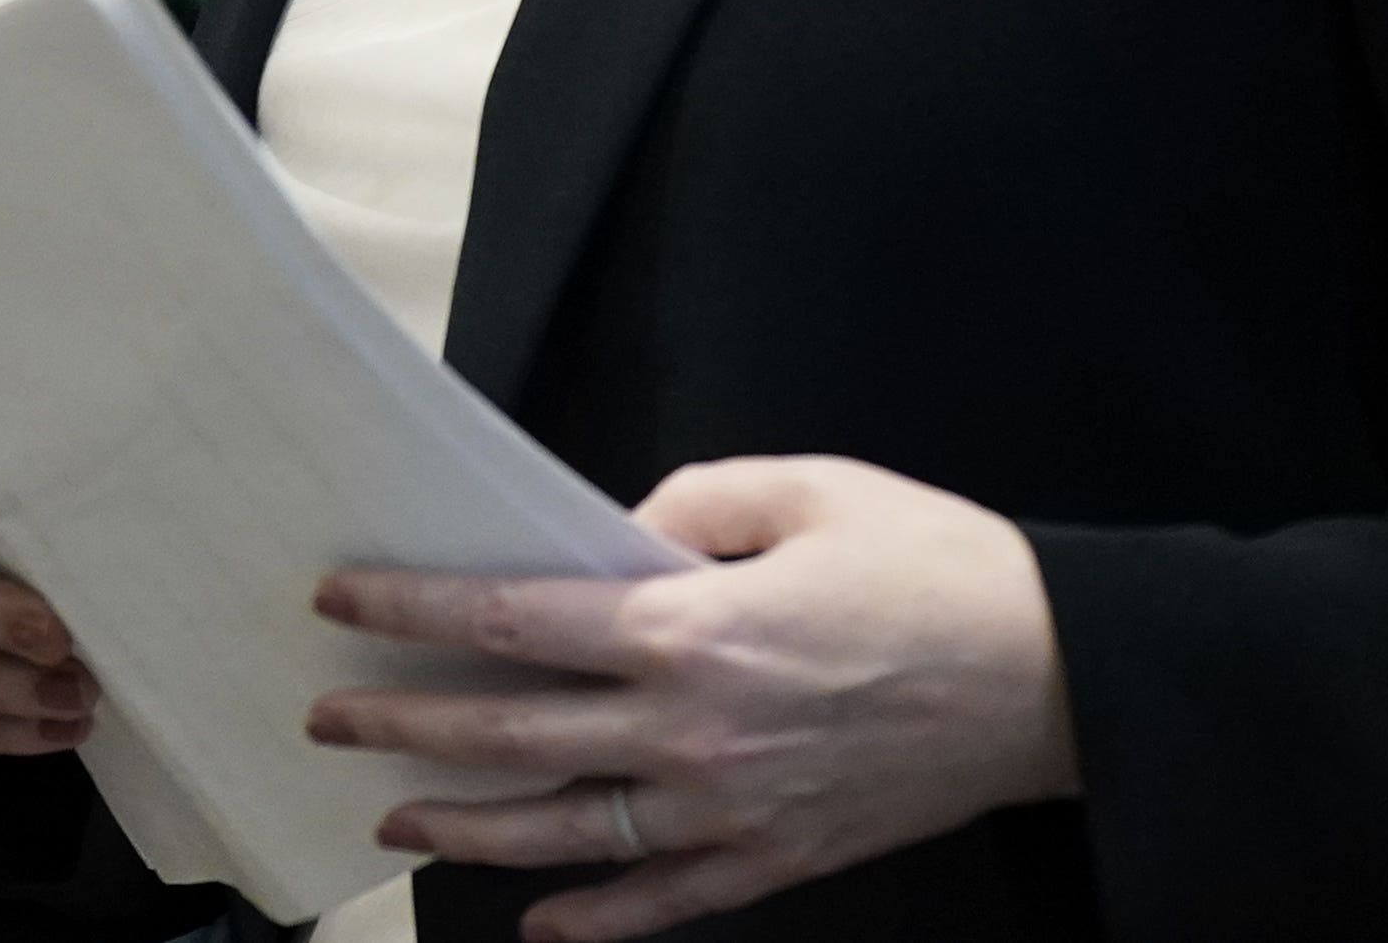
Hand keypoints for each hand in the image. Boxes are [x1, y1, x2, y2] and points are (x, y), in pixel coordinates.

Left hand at [306, 456, 1069, 941]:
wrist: (1057, 678)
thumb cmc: (935, 568)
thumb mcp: (807, 489)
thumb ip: (692, 501)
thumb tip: (614, 530)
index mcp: (693, 627)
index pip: (516, 621)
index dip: (417, 610)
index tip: (343, 603)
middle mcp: (696, 731)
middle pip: (517, 737)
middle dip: (409, 725)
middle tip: (331, 717)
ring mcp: (735, 809)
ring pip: (569, 833)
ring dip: (471, 828)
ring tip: (396, 817)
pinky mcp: (780, 859)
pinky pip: (665, 901)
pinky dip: (595, 920)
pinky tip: (538, 925)